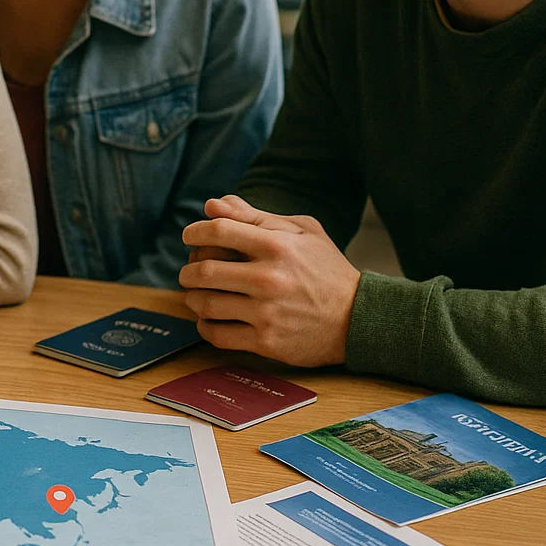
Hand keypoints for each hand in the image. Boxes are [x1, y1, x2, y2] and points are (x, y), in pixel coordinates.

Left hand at [178, 195, 360, 365]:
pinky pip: (217, 335)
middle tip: (189, 272)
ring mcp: (267, 312)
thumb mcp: (302, 232)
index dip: (194, 232)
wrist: (359, 318)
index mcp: (277, 246)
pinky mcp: (267, 341)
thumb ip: (255, 216)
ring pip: (206, 305)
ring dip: (192, 299)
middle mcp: (269, 278)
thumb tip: (212, 204)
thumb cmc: (327, 269)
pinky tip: (209, 320)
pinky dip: (204, 326)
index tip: (189, 237)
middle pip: (204, 271)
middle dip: (187, 270)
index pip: (218, 231)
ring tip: (197, 295)